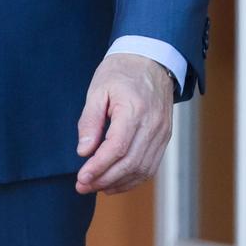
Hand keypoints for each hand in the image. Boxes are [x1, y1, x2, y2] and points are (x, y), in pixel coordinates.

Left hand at [75, 52, 175, 194]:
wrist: (151, 59)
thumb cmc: (122, 72)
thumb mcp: (98, 89)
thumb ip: (90, 121)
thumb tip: (84, 152)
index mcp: (134, 109)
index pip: (117, 148)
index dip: (98, 167)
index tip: (81, 178)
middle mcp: (153, 124)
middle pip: (129, 163)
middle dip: (104, 179)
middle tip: (82, 186)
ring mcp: (162, 132)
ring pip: (142, 169)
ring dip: (118, 183)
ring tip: (95, 186)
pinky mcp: (165, 137)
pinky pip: (151, 166)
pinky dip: (133, 179)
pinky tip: (115, 182)